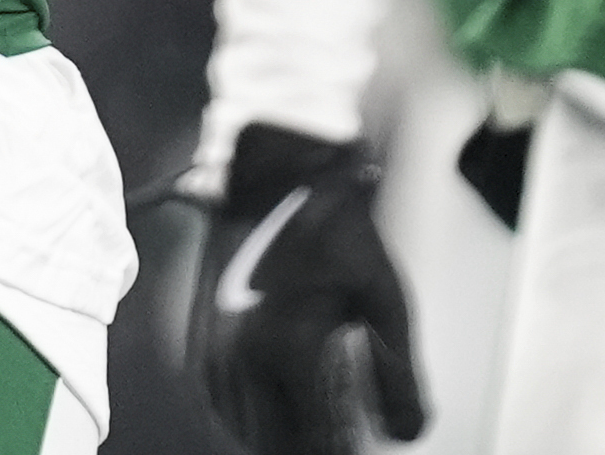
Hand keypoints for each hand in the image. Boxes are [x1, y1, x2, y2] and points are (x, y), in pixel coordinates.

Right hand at [185, 126, 429, 452]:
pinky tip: (276, 409)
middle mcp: (241, 356)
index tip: (359, 446)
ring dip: (278, 437)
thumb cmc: (340, 234)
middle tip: (341, 439)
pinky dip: (248, 419)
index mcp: (290, 348)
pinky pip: (219, 407)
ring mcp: (212, 351)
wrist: (276, 176)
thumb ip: (400, 379)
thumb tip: (406, 436)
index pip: (318, 444)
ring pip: (242, 433)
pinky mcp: (198, 344)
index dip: (344, 451)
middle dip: (311, 446)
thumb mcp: (386, 302)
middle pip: (275, 448)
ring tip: (314, 425)